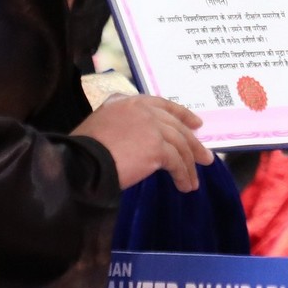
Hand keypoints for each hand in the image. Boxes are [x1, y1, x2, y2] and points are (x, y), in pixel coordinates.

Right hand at [72, 94, 211, 190]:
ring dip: (189, 165)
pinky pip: (176, 163)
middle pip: (176, 126)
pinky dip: (183, 175)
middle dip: (193, 143)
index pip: (162, 105)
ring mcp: (152, 127)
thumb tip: (137, 135)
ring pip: (179, 146)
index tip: (196, 124)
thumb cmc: (83, 149)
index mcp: (128, 102)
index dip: (182, 114)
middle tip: (205, 157)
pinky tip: (184, 186)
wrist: (82, 163)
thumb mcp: (100, 124)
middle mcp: (143, 110)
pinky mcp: (157, 148)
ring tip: (193, 181)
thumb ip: (121, 121)